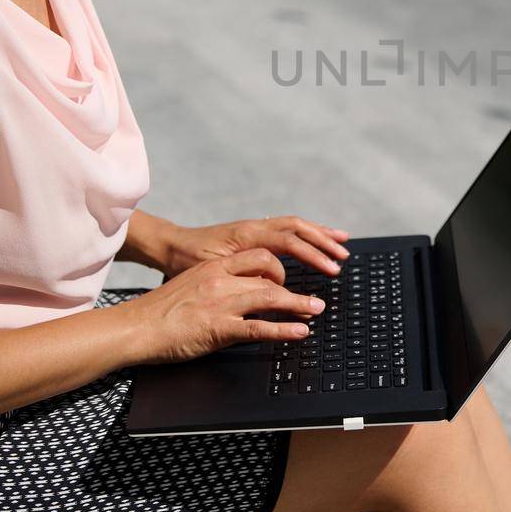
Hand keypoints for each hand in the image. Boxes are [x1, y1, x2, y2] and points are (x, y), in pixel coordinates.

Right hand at [125, 250, 325, 364]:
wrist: (135, 328)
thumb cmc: (160, 311)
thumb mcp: (191, 285)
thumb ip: (217, 284)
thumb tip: (241, 290)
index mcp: (214, 268)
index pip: (258, 257)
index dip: (280, 268)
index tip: (289, 279)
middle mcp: (220, 280)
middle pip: (269, 277)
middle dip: (294, 288)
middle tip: (311, 300)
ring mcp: (221, 304)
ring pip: (271, 297)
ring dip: (299, 305)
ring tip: (316, 311)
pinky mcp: (219, 328)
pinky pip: (259, 328)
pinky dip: (285, 330)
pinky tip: (299, 333)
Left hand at [159, 215, 350, 279]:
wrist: (167, 245)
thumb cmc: (184, 260)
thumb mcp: (209, 268)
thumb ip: (241, 275)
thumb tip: (272, 285)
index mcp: (246, 234)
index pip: (289, 242)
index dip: (313, 255)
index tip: (330, 269)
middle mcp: (253, 227)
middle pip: (297, 228)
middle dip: (323, 242)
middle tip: (343, 256)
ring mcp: (254, 228)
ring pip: (294, 225)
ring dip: (319, 234)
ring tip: (341, 242)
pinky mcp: (252, 233)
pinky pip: (285, 229)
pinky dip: (304, 234)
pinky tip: (315, 240)